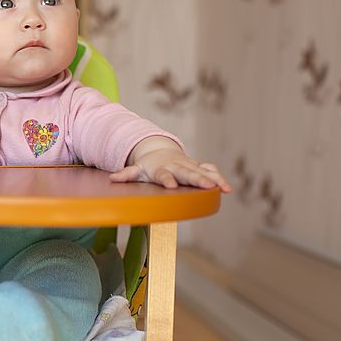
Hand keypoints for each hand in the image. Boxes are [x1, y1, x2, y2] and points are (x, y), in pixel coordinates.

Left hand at [110, 137, 231, 191]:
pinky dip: (219, 178)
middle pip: (188, 173)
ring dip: (214, 180)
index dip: (167, 180)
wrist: (160, 151)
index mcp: (161, 169)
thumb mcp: (136, 170)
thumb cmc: (148, 165)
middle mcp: (177, 166)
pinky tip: (227, 189)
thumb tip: (112, 178)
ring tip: (225, 189)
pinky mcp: (198, 167)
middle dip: (199, 179)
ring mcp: (189, 166)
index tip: (171, 186)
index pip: (164, 175)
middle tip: (208, 187)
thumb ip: (126, 174)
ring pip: (203, 172)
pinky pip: (210, 171)